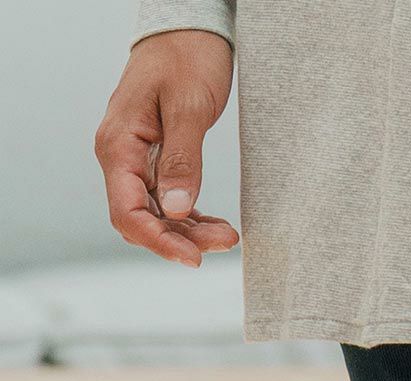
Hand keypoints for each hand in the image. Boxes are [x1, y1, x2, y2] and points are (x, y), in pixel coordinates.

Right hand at [95, 30, 238, 267]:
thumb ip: (181, 160)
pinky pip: (167, 201)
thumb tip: (175, 208)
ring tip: (228, 235)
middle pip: (142, 219)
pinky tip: (215, 225)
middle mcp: (121, 156)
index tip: (194, 258)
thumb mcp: (188, 106)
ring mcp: (137, 160)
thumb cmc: (185, 57)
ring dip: (190, 232)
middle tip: (226, 241)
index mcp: (118, 144)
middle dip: (180, 239)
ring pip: (157, 215)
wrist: (186, 29)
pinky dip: (190, 218)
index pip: (127, 212)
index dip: (159, 241)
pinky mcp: (155, 159)